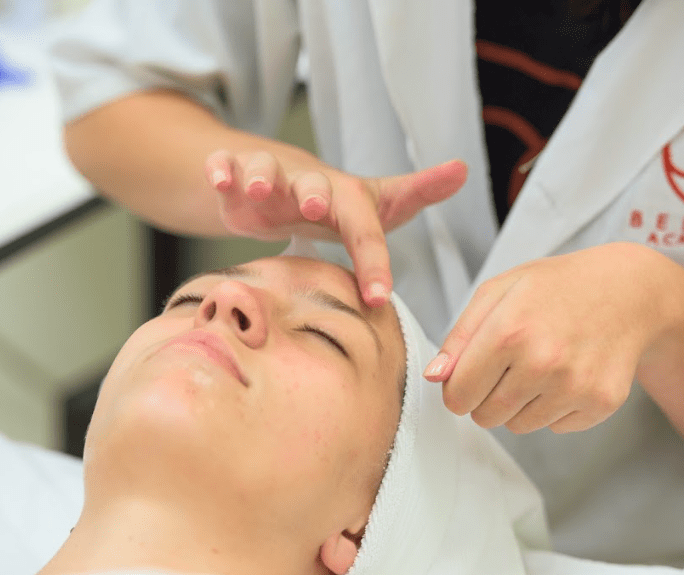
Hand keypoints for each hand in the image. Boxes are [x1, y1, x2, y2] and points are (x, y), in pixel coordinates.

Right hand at [204, 150, 466, 306]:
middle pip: (313, 184)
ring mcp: (271, 179)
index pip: (366, 231)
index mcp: (347, 200)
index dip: (374, 261)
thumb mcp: (378, 204)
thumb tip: (464, 168)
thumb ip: (418, 192)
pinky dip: (221, 170)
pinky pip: (227, 167)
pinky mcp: (237, 180)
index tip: (379, 298)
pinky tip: (219, 180)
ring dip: (260, 177)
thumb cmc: (339, 205)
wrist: (286, 186)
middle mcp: (310, 184)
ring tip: (255, 190)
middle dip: (313, 192)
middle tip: (315, 206)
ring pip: (265, 170)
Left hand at [424, 243, 673, 433]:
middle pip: (485, 417)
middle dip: (486, 398)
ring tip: (540, 365)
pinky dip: (554, 408)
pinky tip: (567, 373)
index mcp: (509, 331)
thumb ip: (460, 336)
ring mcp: (575, 386)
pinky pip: (555, 427)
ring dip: (519, 404)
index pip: (458, 395)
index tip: (468, 377)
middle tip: (507, 367)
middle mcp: (543, 362)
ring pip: (518, 426)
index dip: (457, 389)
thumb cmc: (556, 288)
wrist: (628, 291)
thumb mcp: (499, 291)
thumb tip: (435, 376)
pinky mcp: (601, 403)